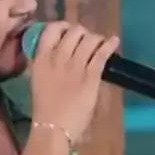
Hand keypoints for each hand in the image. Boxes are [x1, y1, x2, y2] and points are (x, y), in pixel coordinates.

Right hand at [30, 22, 119, 141]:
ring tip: (99, 43)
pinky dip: (109, 45)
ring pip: (89, 40)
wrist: (53, 128)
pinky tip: (114, 41)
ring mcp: (75, 66)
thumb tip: (59, 56)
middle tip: (86, 40)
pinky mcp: (90, 76)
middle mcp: (58, 58)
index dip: (62, 26)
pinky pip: (101, 54)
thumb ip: (48, 66)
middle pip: (73, 32)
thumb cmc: (45, 110)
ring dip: (96, 39)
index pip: (50, 30)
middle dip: (82, 32)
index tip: (68, 31)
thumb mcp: (39, 81)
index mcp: (41, 60)